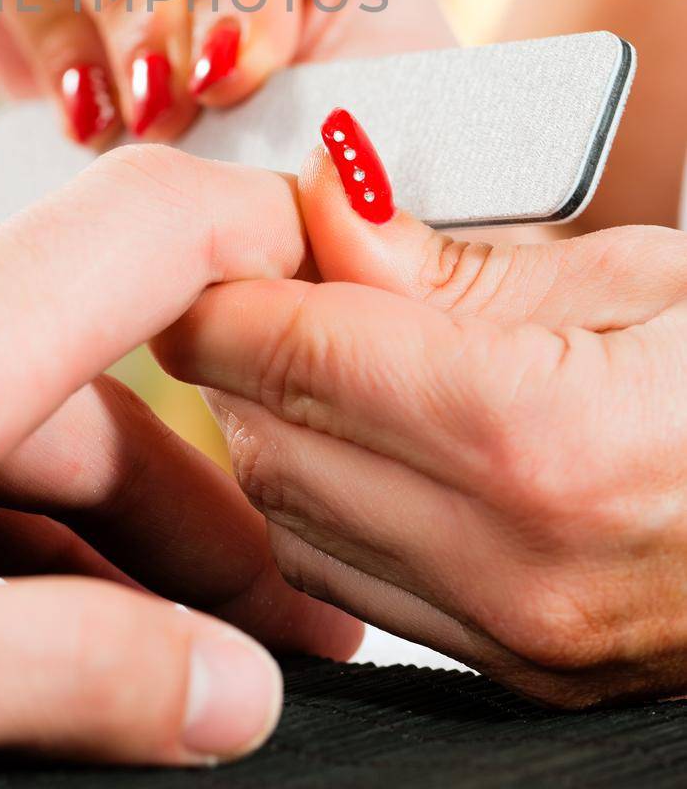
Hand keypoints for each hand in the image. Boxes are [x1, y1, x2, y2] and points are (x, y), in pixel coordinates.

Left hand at [157, 118, 686, 706]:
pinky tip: (376, 426)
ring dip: (277, 416)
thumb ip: (458, 256)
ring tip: (335, 334)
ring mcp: (516, 637)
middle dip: (243, 338)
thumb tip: (330, 198)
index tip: (221, 225)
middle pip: (266, 436)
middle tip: (282, 259)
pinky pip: (351, 576)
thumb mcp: (645, 276)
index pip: (293, 352)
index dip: (226, 275)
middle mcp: (515, 565)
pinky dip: (328, 493)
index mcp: (544, 441)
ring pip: (289, 515)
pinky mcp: (517, 669)